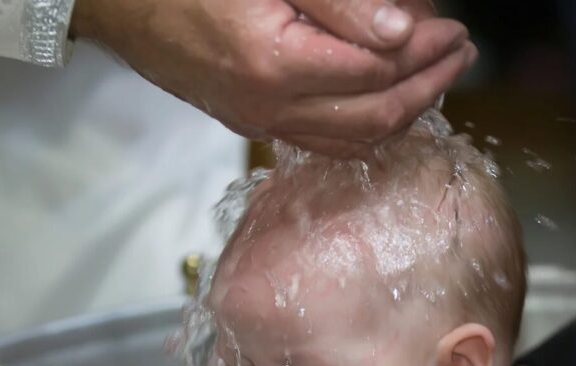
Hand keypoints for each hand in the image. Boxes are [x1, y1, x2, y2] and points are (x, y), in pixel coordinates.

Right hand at [71, 0, 476, 156]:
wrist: (114, 0)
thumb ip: (336, 1)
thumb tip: (399, 34)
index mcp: (273, 64)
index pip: (374, 73)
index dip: (423, 53)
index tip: (452, 28)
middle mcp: (266, 106)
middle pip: (373, 118)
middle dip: (427, 87)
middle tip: (461, 54)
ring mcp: (256, 120)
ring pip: (351, 139)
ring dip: (403, 112)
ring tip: (437, 78)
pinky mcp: (248, 120)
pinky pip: (321, 141)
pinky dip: (364, 128)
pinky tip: (384, 104)